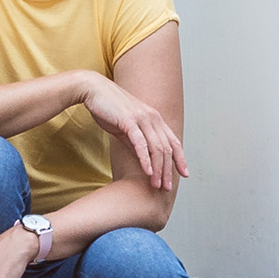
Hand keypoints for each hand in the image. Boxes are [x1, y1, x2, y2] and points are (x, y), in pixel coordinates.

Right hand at [80, 75, 189, 190]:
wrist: (93, 90)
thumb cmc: (108, 108)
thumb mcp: (126, 126)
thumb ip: (136, 141)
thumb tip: (143, 158)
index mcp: (154, 118)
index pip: (173, 141)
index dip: (180, 159)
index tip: (184, 174)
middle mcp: (153, 118)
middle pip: (167, 149)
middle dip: (168, 170)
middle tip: (167, 187)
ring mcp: (142, 119)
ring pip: (157, 148)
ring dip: (158, 169)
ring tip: (157, 185)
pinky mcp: (129, 121)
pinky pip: (141, 144)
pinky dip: (145, 159)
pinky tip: (147, 172)